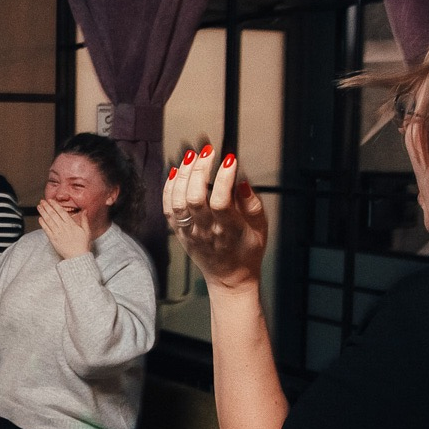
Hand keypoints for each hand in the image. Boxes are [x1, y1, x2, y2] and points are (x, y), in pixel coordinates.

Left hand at [36, 198, 93, 259]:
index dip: (55, 205)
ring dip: (43, 213)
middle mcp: (63, 227)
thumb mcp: (87, 231)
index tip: (50, 200)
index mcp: (71, 224)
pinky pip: (46, 230)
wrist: (77, 257)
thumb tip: (85, 211)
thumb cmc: (83, 245)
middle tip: (42, 201)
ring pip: (48, 221)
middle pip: (53, 214)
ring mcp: (57, 233)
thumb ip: (84, 220)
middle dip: (47, 207)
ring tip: (39, 207)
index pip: (61, 212)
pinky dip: (42, 224)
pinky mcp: (53, 240)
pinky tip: (40, 218)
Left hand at [163, 145, 266, 292]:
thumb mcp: (261, 228)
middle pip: (194, 197)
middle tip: (207, 151)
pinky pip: (167, 207)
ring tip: (191, 156)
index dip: (223, 178)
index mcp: (229, 229)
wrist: (230, 277)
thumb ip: (253, 204)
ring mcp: (189, 231)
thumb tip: (241, 183)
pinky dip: (168, 187)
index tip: (229, 159)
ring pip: (177, 200)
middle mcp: (205, 231)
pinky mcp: (179, 231)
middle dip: (199, 169)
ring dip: (182, 174)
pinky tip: (176, 172)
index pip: (221, 201)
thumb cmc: (247, 252)